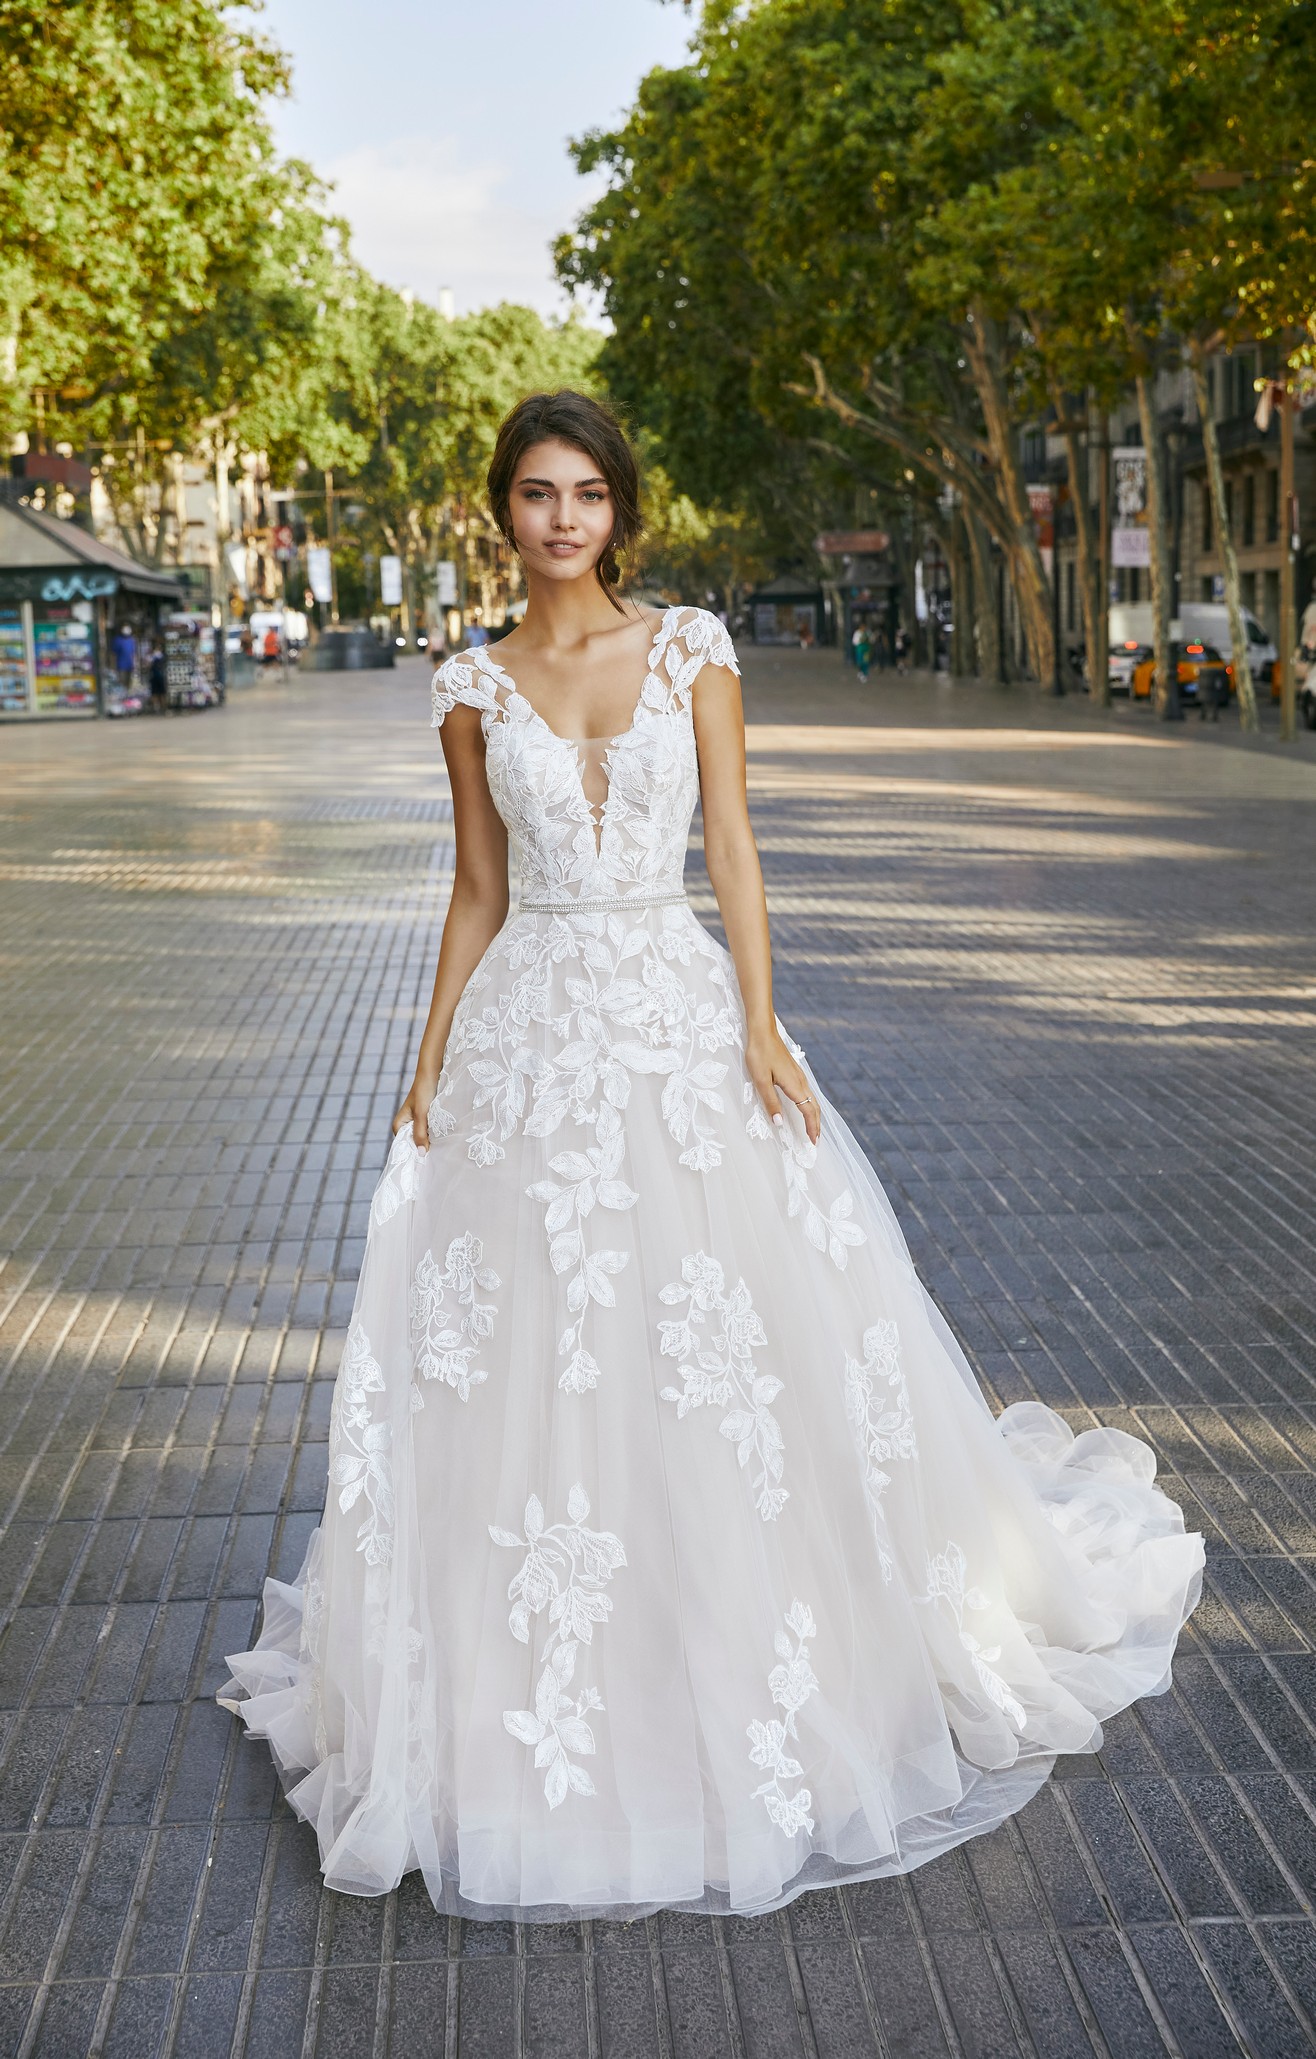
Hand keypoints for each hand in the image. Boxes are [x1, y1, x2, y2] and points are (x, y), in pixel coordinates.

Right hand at [393, 1069, 439, 1150]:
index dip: (415, 1154)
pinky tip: (445, 1139)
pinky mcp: (426, 1120)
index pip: (405, 1147)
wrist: (432, 1073)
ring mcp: (416, 1123)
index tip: (428, 1163)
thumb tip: (421, 1154)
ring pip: (423, 1138)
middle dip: (425, 1148)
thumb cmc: (424, 1090)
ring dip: (432, 1141)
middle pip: (414, 1143)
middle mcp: (406, 1126)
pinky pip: (430, 1132)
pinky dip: (436, 1135)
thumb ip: (420, 1133)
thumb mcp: (421, 1114)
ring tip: (442, 1150)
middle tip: (438, 1157)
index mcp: (399, 1126)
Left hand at [746, 1029, 820, 1145]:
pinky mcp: (794, 1071)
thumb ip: (771, 1102)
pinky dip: (810, 1105)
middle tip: (816, 1141)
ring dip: (814, 1116)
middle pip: (814, 1107)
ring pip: (812, 1099)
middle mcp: (801, 1081)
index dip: (811, 1128)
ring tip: (812, 1128)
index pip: (808, 1111)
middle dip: (816, 1125)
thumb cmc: (759, 1054)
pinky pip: (807, 1093)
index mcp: (794, 1085)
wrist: (762, 1031)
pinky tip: (805, 1106)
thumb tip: (780, 1124)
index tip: (813, 1143)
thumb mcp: (761, 1081)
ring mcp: (799, 1075)